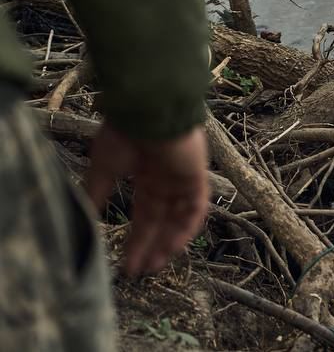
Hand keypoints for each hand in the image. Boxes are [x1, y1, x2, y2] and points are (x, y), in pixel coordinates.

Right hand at [85, 123, 208, 275]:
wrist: (147, 111)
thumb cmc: (124, 134)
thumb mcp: (104, 167)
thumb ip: (98, 192)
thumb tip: (88, 218)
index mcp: (146, 176)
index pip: (144, 215)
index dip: (136, 240)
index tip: (125, 265)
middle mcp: (167, 180)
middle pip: (162, 221)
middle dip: (151, 246)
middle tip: (140, 271)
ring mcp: (183, 179)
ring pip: (180, 218)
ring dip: (169, 242)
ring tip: (154, 265)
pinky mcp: (197, 176)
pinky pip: (197, 208)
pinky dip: (187, 228)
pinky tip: (172, 247)